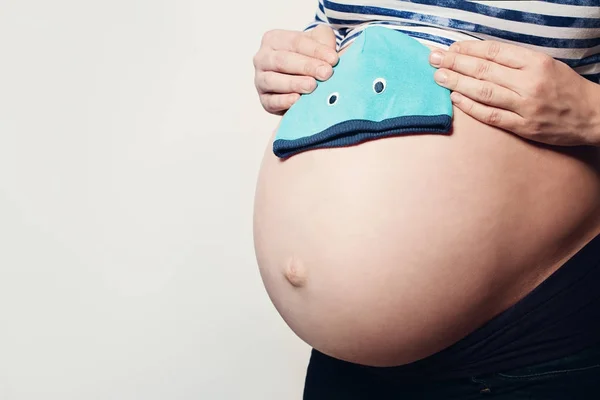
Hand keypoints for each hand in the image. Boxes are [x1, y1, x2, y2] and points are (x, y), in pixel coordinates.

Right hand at [253, 25, 338, 114]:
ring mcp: (260, 79)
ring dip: (294, 83)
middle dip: (306, 67)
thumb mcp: (317, 41)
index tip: (334, 59)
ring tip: (312, 86)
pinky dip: (283, 101)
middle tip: (326, 73)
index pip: (295, 42)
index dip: (315, 50)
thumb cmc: (308, 56)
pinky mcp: (264, 100)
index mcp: (274, 39)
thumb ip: (324, 39)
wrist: (300, 78)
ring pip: (272, 80)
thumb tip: (330, 53)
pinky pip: (271, 101)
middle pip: (282, 60)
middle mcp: (262, 58)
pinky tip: (297, 100)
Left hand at [429, 40, 599, 145]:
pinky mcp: (524, 127)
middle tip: (434, 59)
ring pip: (484, 91)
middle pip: (484, 70)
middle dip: (455, 63)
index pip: (494, 51)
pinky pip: (491, 116)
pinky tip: (455, 98)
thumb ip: (515, 61)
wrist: (593, 115)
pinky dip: (471, 107)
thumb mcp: (545, 64)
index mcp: (536, 62)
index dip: (468, 49)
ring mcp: (526, 106)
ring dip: (458, 83)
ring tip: (439, 77)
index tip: (450, 48)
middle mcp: (530, 82)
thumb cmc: (565, 87)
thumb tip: (478, 57)